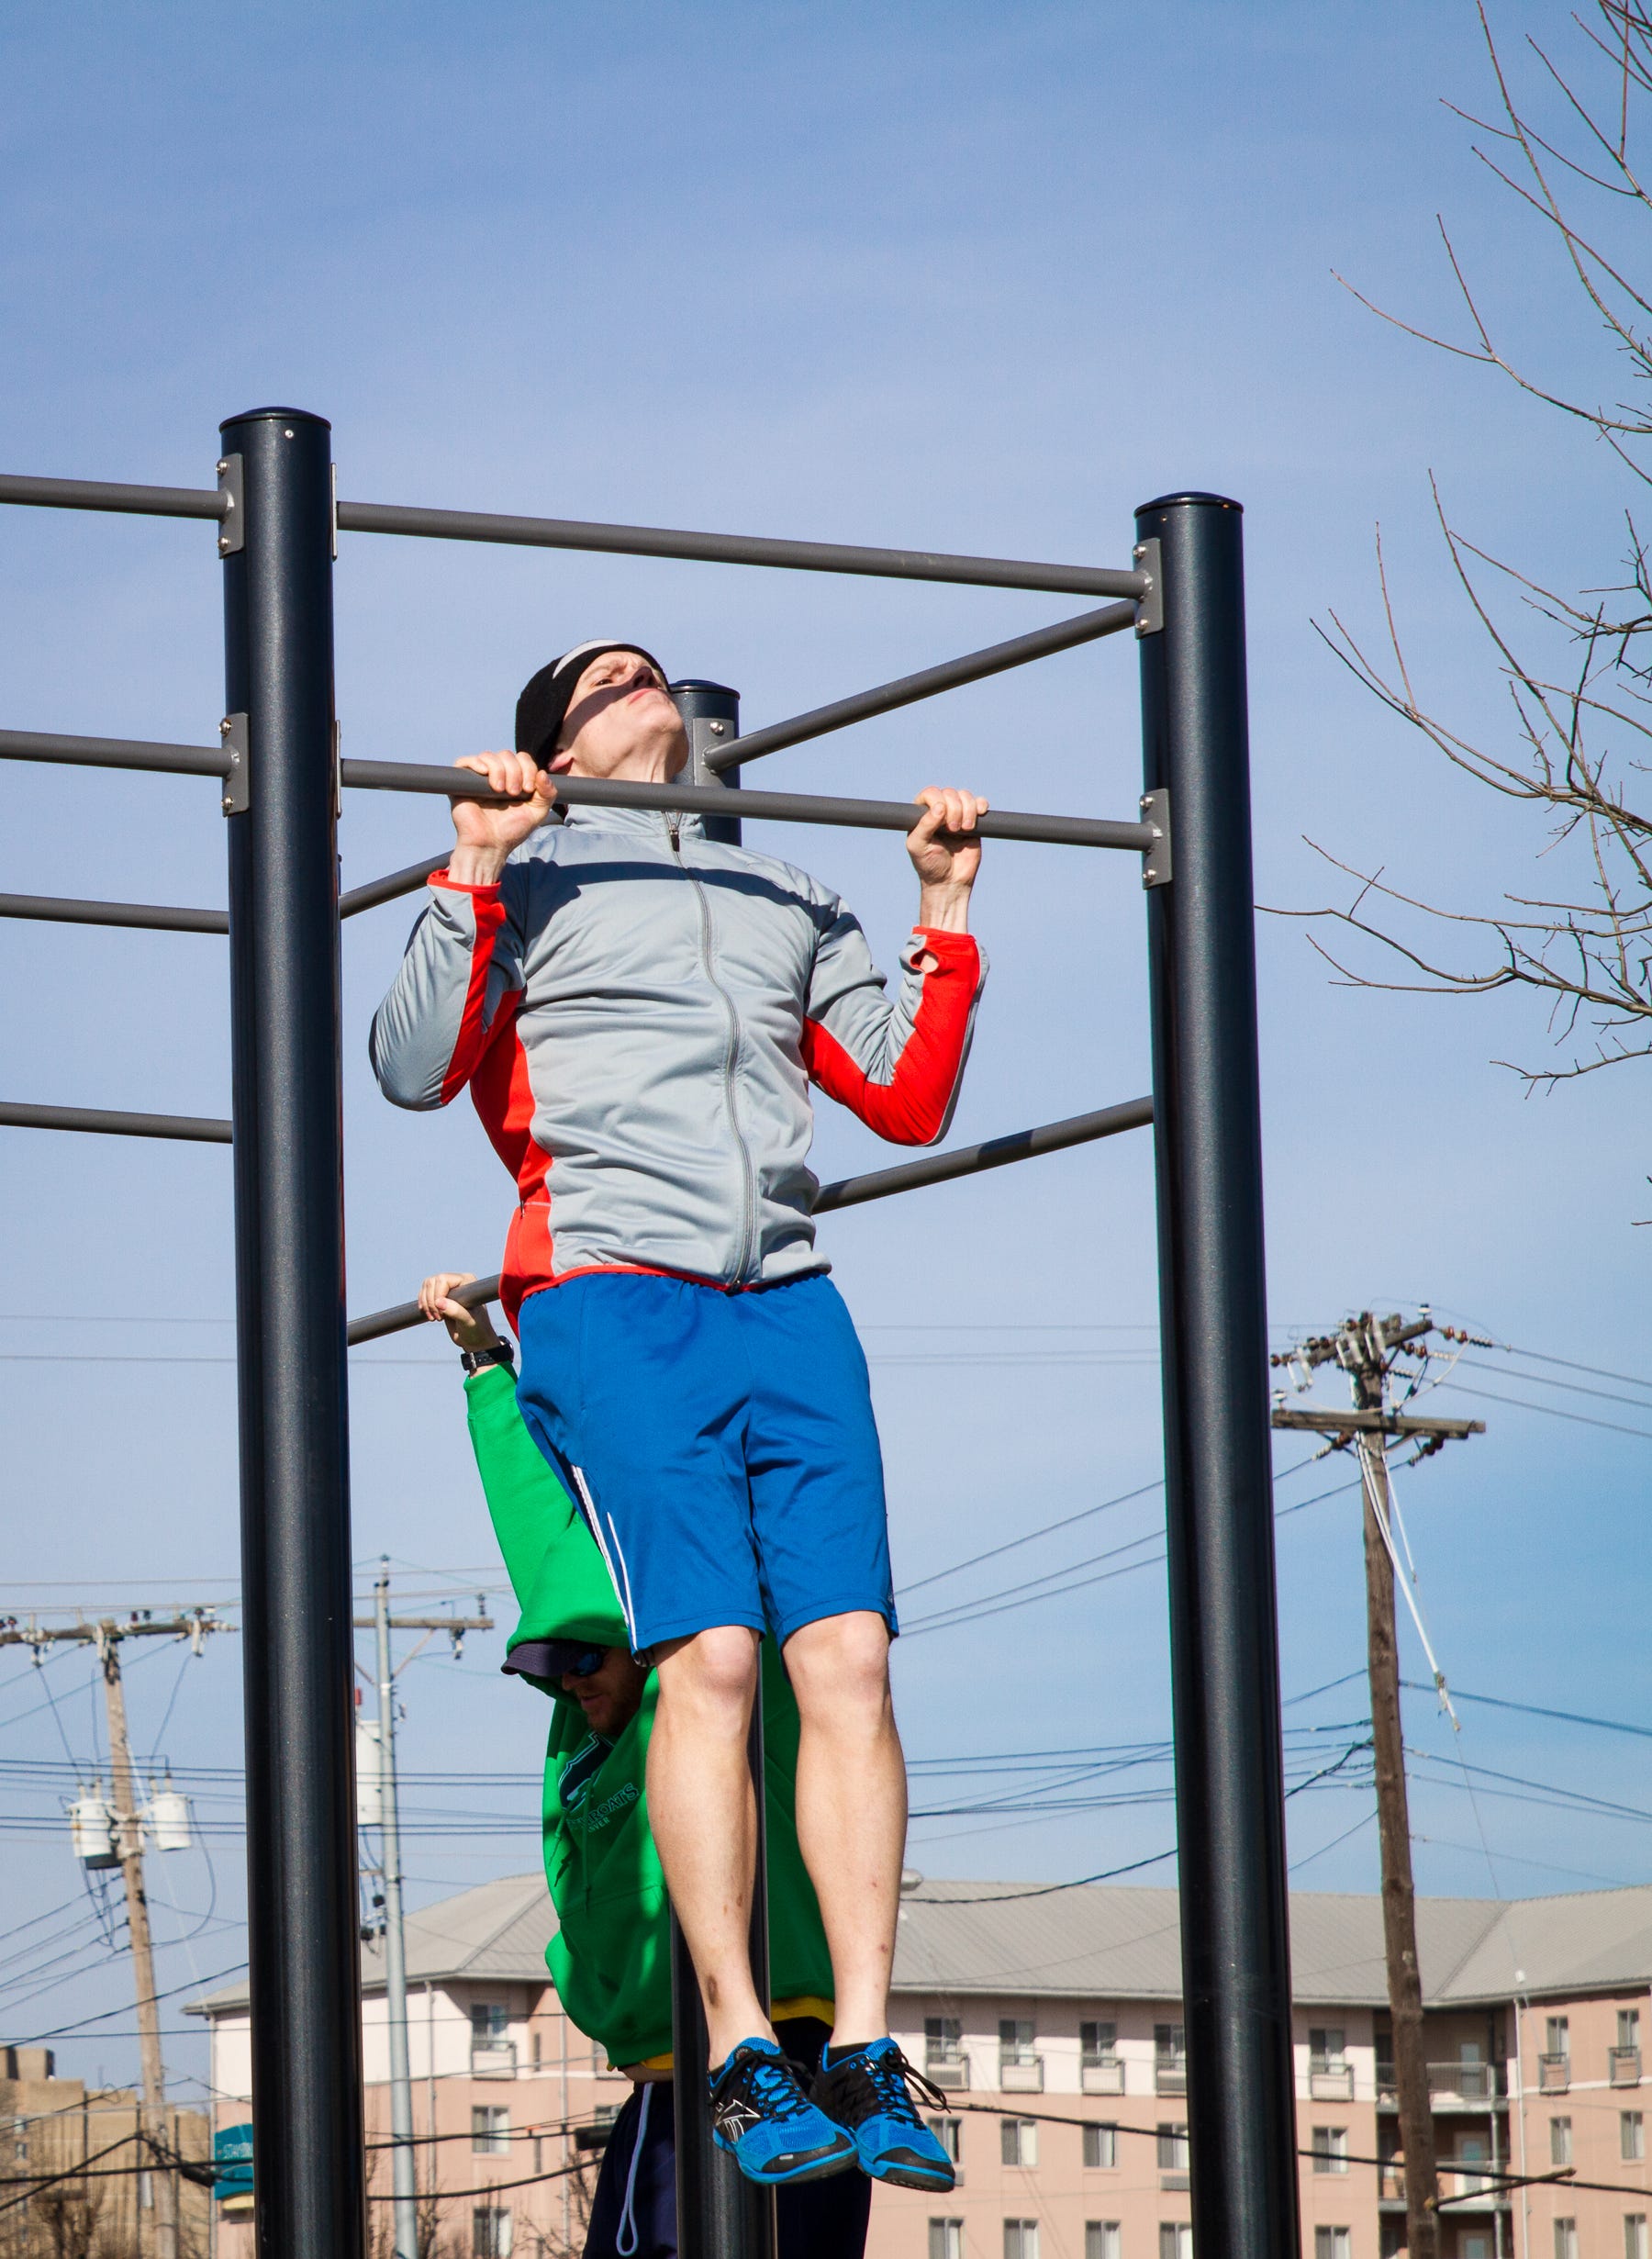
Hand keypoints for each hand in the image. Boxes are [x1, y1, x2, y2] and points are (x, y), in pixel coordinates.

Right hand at [418, 1272, 501, 1352]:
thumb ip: (456, 1311)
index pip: (443, 1279)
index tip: (441, 1313)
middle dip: (430, 1301)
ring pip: (426, 1286)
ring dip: (426, 1304)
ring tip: (434, 1318)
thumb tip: (439, 1302)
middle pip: (432, 1282)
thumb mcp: (468, 1321)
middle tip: (438, 1318)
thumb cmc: (476, 1329)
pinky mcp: (440, 1296)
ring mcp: (448, 1288)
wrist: (474, 1338)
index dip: (437, 1295)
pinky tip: (430, 1316)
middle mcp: (457, 1281)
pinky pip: (424, 1293)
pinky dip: (424, 1305)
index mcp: (467, 1281)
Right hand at [446, 751, 557, 884]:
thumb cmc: (511, 831)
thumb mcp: (537, 813)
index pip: (522, 758)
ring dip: (499, 770)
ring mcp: (478, 778)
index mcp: (514, 779)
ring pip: (488, 756)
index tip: (528, 789)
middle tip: (513, 792)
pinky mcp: (461, 783)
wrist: (489, 845)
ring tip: (500, 790)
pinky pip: (465, 761)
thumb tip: (543, 773)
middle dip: (514, 771)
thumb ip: (547, 794)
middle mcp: (496, 775)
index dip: (528, 768)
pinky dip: (476, 762)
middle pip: (506, 755)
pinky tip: (484, 773)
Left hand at [907, 787, 987, 932]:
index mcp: (922, 814)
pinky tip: (979, 815)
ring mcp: (957, 815)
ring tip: (965, 829)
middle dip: (954, 809)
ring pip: (965, 796)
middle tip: (953, 830)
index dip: (938, 801)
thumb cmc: (929, 865)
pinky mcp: (974, 822)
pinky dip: (981, 805)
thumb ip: (924, 825)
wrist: (950, 882)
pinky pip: (980, 803)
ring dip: (968, 809)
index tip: (941, 820)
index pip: (930, 793)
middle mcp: (940, 811)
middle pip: (950, 793)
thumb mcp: (918, 846)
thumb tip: (940, 807)